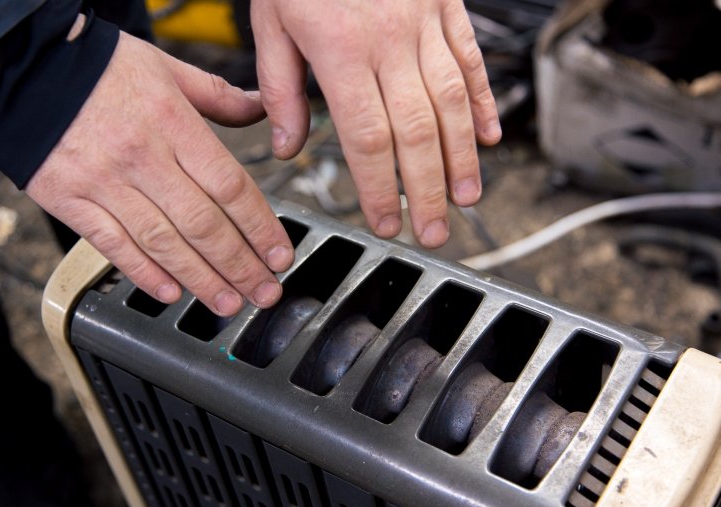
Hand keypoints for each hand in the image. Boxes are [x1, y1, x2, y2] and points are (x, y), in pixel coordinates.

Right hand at [27, 32, 293, 316]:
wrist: (20, 67)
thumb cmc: (98, 67)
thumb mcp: (165, 67)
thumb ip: (217, 96)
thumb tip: (259, 108)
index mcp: (172, 122)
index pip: (229, 186)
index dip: (260, 227)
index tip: (279, 254)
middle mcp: (141, 156)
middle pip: (203, 224)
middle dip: (240, 266)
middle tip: (264, 292)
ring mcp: (104, 183)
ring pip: (163, 243)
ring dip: (201, 280)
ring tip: (228, 304)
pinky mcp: (70, 201)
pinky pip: (113, 246)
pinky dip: (144, 273)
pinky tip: (171, 293)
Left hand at [251, 0, 500, 247]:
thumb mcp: (271, 19)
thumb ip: (280, 87)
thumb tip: (288, 144)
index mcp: (341, 51)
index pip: (367, 139)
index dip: (380, 189)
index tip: (385, 222)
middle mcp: (391, 41)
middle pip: (417, 132)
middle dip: (427, 190)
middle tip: (432, 231)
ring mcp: (426, 23)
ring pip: (453, 103)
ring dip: (462, 157)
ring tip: (467, 198)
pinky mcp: (448, 6)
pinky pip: (471, 60)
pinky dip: (483, 102)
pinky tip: (488, 136)